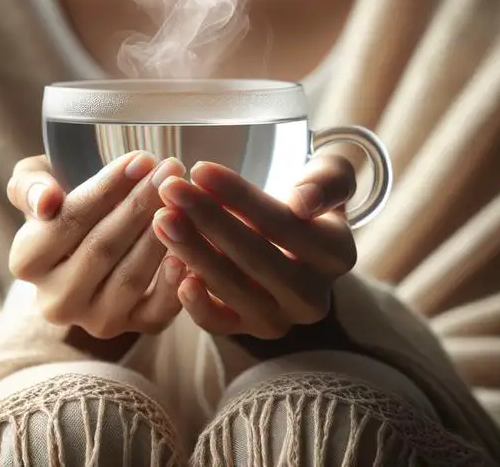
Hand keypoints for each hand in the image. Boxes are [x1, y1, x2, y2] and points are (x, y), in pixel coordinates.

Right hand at [7, 152, 186, 344]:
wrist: (93, 240)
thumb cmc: (67, 204)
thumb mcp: (39, 183)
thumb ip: (32, 186)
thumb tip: (46, 202)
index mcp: (26, 262)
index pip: (67, 222)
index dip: (106, 189)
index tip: (140, 159)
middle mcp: (56, 300)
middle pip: (102, 248)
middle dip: (141, 205)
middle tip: (172, 170)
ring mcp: (96, 320)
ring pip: (131, 278)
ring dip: (162, 235)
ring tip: (185, 198)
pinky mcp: (135, 329)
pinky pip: (158, 310)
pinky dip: (174, 281)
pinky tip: (190, 249)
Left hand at [151, 156, 358, 340]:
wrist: (291, 239)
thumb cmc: (305, 197)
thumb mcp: (327, 174)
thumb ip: (326, 180)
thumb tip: (301, 203)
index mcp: (338, 254)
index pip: (285, 224)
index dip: (241, 197)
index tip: (200, 168)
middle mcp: (312, 295)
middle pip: (257, 258)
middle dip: (210, 221)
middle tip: (171, 191)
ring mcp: (280, 319)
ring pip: (234, 290)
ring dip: (194, 253)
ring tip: (162, 218)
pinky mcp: (247, 332)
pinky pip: (219, 324)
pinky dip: (195, 302)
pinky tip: (174, 268)